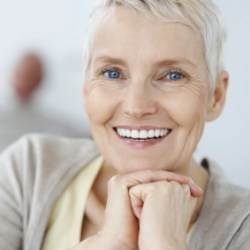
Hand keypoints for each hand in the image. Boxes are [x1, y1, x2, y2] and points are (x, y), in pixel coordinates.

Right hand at [72, 170, 201, 249]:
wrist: (123, 243)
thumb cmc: (140, 233)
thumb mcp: (156, 212)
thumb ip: (164, 200)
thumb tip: (188, 194)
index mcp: (131, 187)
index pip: (156, 180)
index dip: (176, 183)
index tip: (196, 190)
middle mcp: (125, 182)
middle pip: (155, 177)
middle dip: (177, 180)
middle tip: (196, 186)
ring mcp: (121, 180)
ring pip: (152, 175)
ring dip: (171, 178)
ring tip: (189, 183)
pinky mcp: (120, 182)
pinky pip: (145, 177)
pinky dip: (161, 178)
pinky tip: (176, 183)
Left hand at [129, 180, 200, 249]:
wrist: (164, 249)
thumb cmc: (165, 235)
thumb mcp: (169, 211)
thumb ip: (169, 196)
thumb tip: (156, 189)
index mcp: (185, 190)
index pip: (159, 187)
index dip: (155, 204)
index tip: (164, 220)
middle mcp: (179, 185)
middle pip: (148, 187)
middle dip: (148, 203)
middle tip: (159, 220)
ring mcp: (168, 185)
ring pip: (141, 189)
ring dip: (142, 205)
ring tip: (153, 218)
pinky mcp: (154, 188)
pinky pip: (134, 192)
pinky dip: (135, 207)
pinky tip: (147, 217)